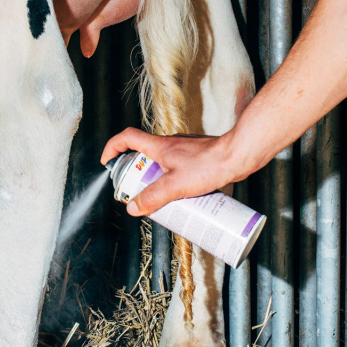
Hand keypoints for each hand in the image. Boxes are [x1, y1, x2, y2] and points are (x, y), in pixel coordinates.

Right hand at [100, 127, 241, 216]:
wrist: (239, 156)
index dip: (113, 148)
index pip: (127, 138)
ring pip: (162, 164)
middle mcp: (170, 145)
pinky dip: (174, 182)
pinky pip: (178, 169)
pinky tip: (183, 198)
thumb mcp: (175, 186)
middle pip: (144, 155)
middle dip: (137, 175)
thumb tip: (133, 208)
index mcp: (159, 146)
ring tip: (161, 200)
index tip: (107, 162)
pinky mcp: (197, 158)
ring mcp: (184, 151)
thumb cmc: (209, 164)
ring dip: (157, 180)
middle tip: (138, 193)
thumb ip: (153, 197)